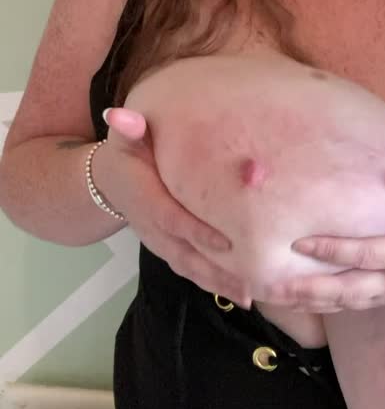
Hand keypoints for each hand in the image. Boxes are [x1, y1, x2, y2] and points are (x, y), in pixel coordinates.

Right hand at [96, 107, 251, 305]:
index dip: (197, 232)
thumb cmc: (125, 155)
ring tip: (251, 295)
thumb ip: (128, 128)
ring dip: (219, 284)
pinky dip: (214, 285)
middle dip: (216, 270)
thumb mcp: (124, 139)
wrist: (109, 184)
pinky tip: (242, 295)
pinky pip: (191, 272)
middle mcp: (154, 229)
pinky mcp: (170, 250)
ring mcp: (161, 244)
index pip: (172, 219)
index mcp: (146, 200)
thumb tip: (120, 114)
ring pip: (190, 268)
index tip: (227, 242)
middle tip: (249, 281)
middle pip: (185, 254)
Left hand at [262, 171, 384, 312]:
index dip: (333, 251)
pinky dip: (321, 305)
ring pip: (344, 302)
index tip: (299, 243)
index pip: (366, 254)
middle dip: (310, 288)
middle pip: (347, 289)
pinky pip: (348, 305)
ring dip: (308, 301)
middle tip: (273, 284)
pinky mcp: (384, 298)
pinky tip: (294, 300)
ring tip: (272, 295)